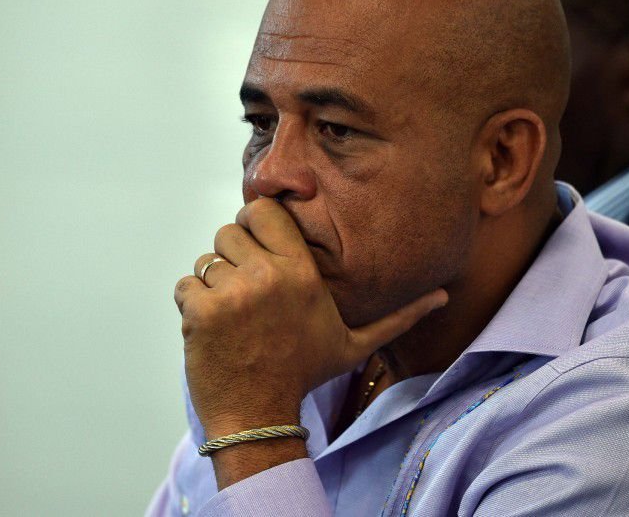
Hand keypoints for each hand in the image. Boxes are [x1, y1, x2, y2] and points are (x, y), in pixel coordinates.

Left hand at [174, 197, 447, 446]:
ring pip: (206, 259)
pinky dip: (192, 304)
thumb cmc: (304, 375)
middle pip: (228, 230)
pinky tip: (213, 328)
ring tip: (232, 314)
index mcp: (301, 273)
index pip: (263, 210)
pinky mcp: (201, 311)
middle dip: (231, 255)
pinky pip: (186, 285)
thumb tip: (442, 296)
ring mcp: (232, 293)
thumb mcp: (353, 344)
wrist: (259, 417)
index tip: (257, 246)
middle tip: (244, 288)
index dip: (255, 223)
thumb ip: (397, 317)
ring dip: (212, 282)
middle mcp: (267, 275)